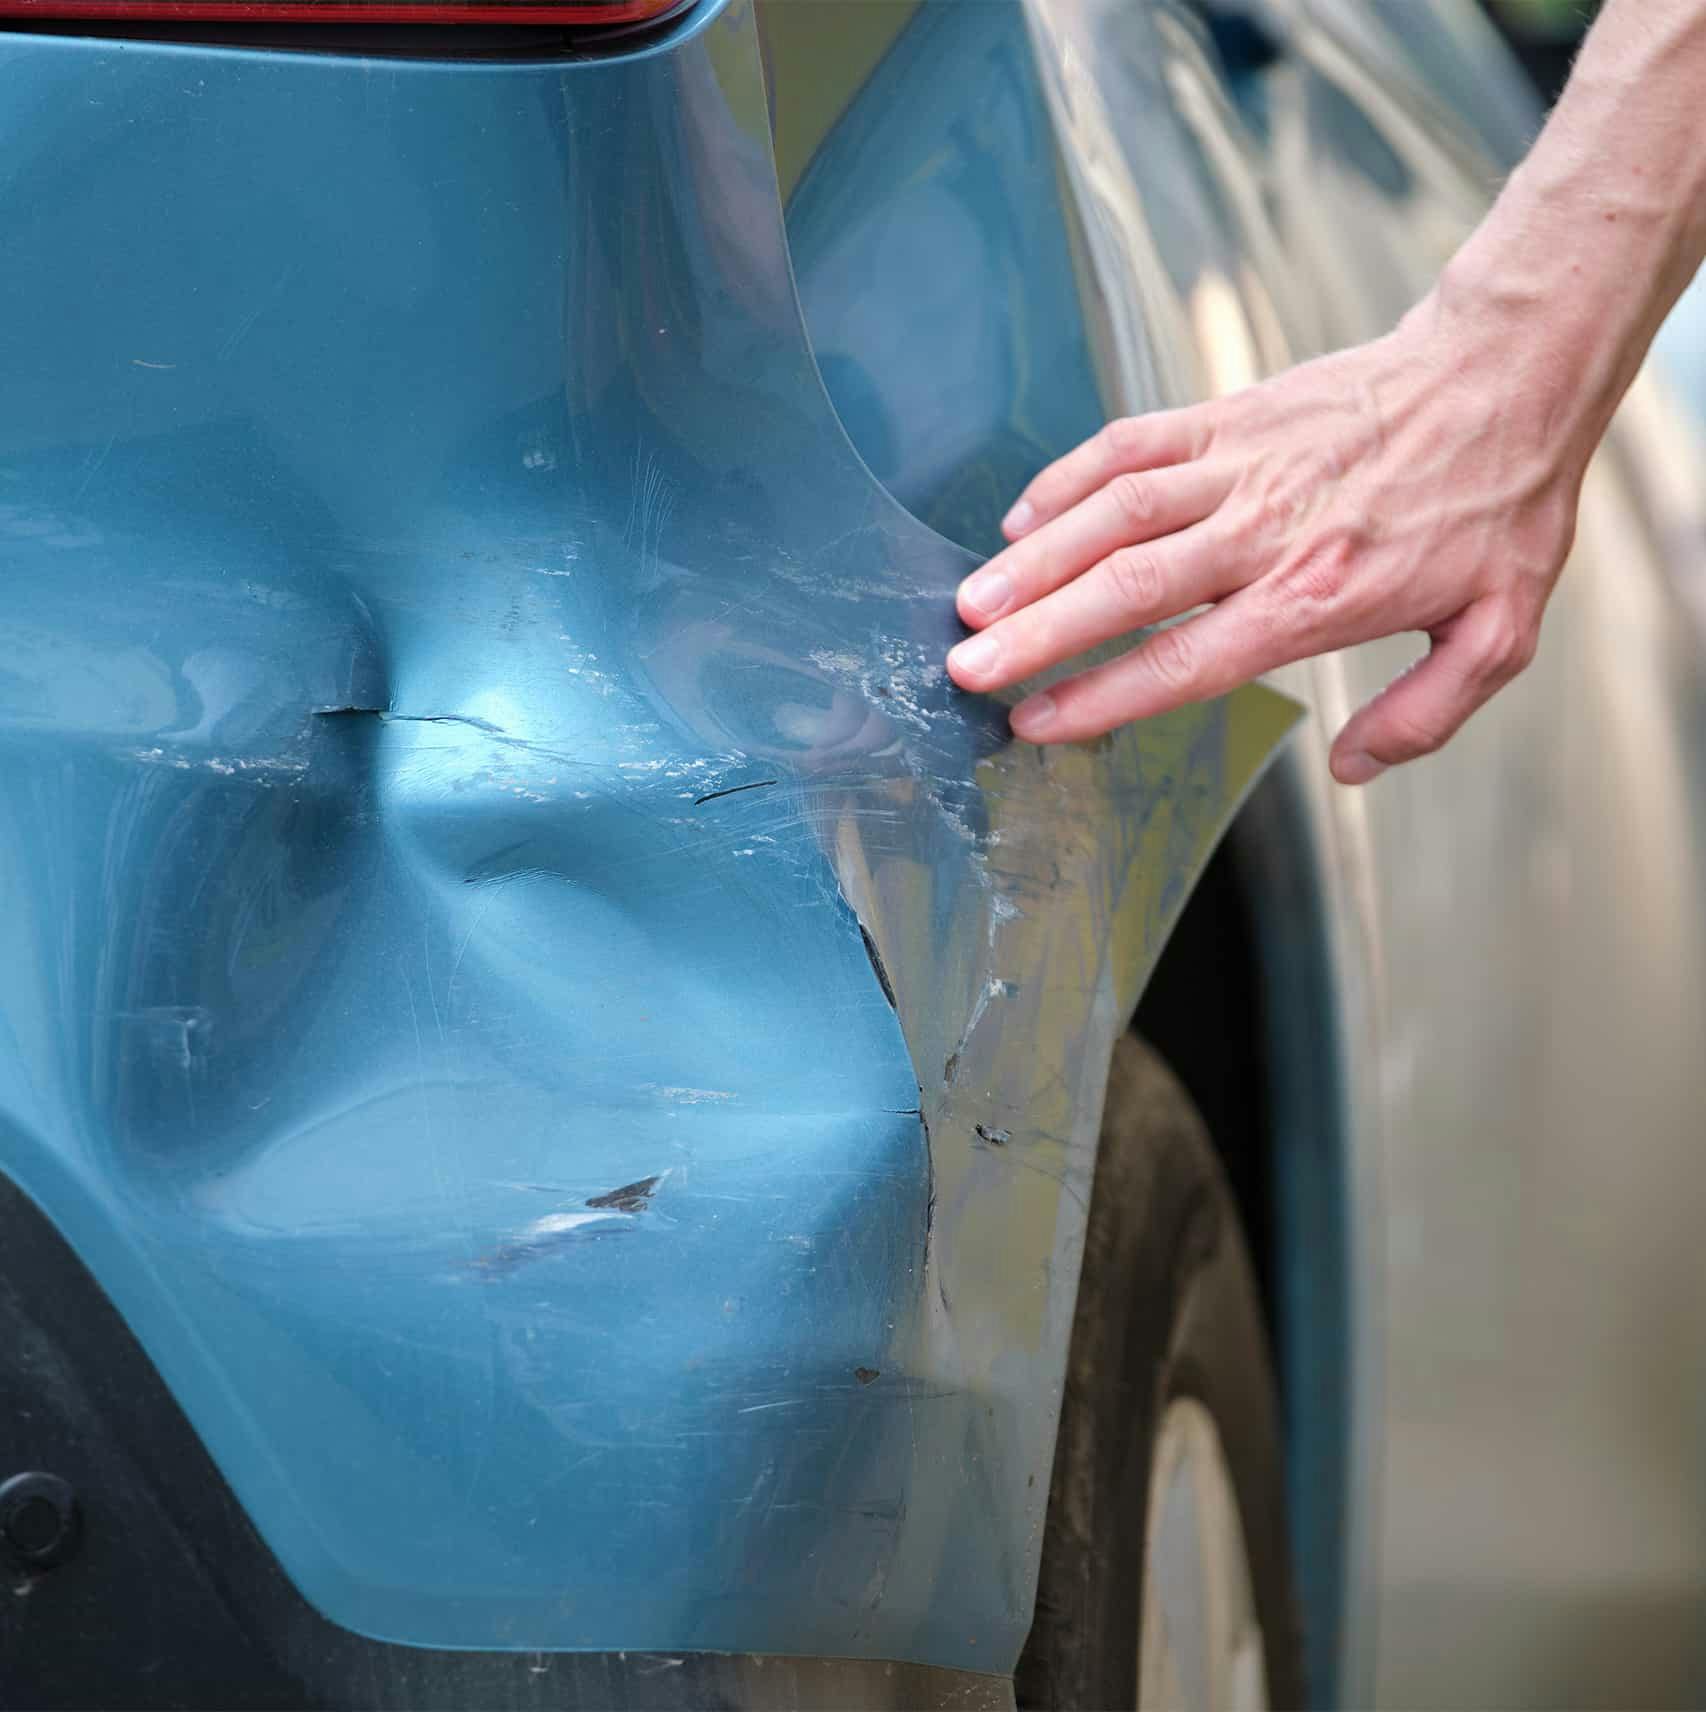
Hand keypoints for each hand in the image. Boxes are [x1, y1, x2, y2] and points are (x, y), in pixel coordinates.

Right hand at [945, 295, 1586, 783]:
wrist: (1506, 371)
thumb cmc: (1498, 505)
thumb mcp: (1499, 630)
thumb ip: (1424, 714)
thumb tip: (1352, 770)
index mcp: (1314, 599)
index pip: (1184, 660)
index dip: (1099, 696)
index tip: (1034, 720)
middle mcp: (1263, 533)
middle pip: (1127, 589)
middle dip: (1035, 633)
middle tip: (964, 666)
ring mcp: (1238, 466)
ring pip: (1114, 513)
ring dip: (1033, 559)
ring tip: (970, 602)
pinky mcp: (1228, 414)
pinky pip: (1130, 443)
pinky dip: (1068, 477)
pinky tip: (1022, 516)